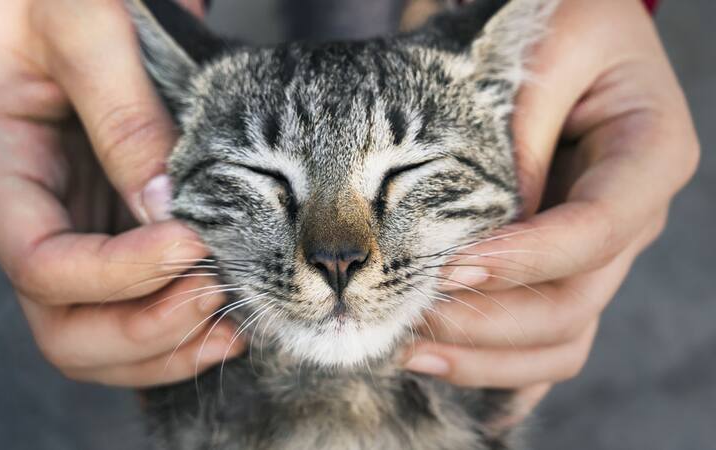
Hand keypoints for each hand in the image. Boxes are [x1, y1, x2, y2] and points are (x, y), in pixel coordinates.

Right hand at [0, 0, 243, 386]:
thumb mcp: (85, 24)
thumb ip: (122, 114)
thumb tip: (165, 211)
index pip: (41, 265)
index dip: (118, 276)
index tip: (194, 246)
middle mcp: (27, 212)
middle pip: (62, 325)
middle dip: (142, 329)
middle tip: (217, 297)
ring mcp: (73, 227)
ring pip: (98, 332)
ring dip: (165, 343)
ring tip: (233, 321)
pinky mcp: (114, 228)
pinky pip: (136, 305)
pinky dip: (180, 326)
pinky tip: (229, 315)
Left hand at [405, 0, 698, 421]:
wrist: (561, 28)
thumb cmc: (560, 18)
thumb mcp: (549, 48)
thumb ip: (524, 130)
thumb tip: (487, 228)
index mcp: (649, 159)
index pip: (596, 232)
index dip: (526, 260)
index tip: (451, 266)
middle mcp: (629, 217)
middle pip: (574, 303)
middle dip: (489, 321)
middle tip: (409, 317)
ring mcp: (597, 252)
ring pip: (560, 337)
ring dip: (485, 356)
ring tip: (409, 350)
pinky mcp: (561, 266)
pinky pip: (546, 339)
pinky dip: (502, 368)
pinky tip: (450, 373)